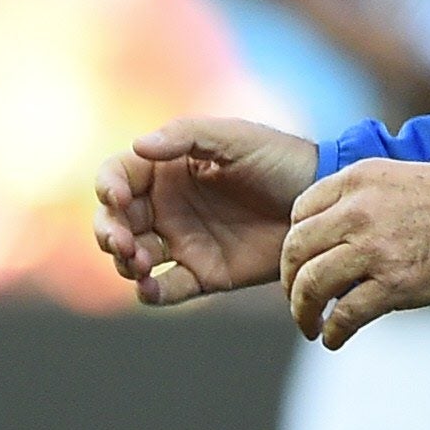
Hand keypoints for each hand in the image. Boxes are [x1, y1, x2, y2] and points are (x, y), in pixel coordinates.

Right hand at [95, 117, 316, 305]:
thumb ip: (185, 136)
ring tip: (140, 262)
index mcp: (166, 169)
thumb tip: (137, 145)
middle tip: (122, 241)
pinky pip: (164, 289)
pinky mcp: (201, 274)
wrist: (321, 205)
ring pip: (132, 258)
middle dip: (108, 232)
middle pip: (115, 221)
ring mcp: (182, 242)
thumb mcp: (234, 137)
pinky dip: (149, 292)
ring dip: (124, 262)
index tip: (118, 197)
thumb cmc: (279, 160)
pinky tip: (149, 287)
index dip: (108, 187)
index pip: (118, 177)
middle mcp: (166, 207)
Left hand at [280, 157, 429, 348]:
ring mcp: (374, 248)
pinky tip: (334, 339)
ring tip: (309, 325)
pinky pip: (345, 315)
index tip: (299, 263)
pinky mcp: (395, 283)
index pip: (299, 214)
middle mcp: (357, 211)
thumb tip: (327, 235)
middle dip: (290, 281)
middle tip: (297, 299)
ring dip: (303, 312)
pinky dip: (333, 332)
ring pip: (311, 285)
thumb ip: (356, 199)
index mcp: (355, 180)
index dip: (294, 244)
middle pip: (295, 251)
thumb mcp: (394, 178)